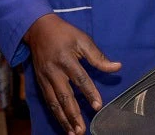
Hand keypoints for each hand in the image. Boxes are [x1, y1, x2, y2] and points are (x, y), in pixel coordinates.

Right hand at [25, 14, 121, 134]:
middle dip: (73, 115)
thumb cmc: (64, 34)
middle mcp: (54, 71)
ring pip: (54, 103)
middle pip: (65, 96)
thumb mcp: (83, 39)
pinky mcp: (40, 82)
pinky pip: (48, 101)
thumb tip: (117, 67)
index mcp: (66, 59)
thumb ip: (98, 56)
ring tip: (74, 132)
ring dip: (64, 119)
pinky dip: (56, 114)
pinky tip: (63, 123)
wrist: (38, 29)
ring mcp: (45, 78)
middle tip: (82, 129)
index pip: (80, 79)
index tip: (98, 106)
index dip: (90, 93)